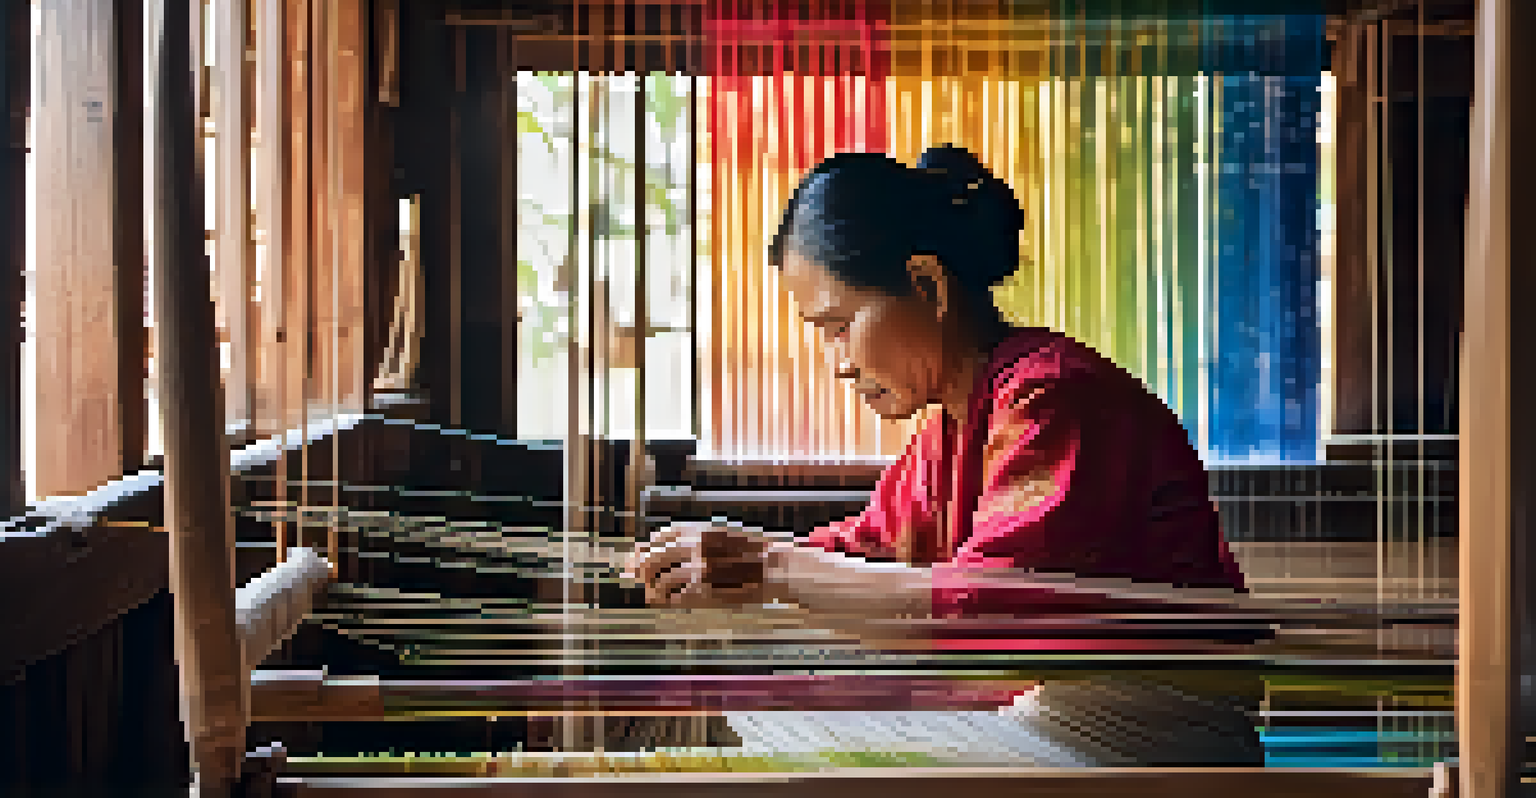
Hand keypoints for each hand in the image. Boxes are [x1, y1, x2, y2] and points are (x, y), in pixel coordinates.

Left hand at [624, 522, 779, 608]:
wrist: (772, 567)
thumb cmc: (752, 550)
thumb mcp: (723, 532)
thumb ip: (697, 537)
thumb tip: (666, 541)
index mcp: (698, 531)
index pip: (660, 537)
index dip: (649, 547)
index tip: (643, 553)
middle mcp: (693, 548)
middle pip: (652, 558)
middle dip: (642, 567)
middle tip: (638, 574)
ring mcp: (696, 571)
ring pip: (659, 581)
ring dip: (653, 587)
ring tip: (652, 591)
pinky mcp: (703, 592)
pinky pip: (674, 598)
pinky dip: (667, 600)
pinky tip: (668, 600)